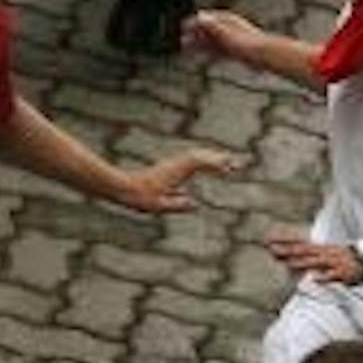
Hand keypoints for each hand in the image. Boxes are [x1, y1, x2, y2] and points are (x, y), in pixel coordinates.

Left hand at [115, 147, 237, 213]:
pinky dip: (203, 162)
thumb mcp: (161, 205)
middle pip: (201, 157)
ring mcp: (173, 165)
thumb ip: (178, 204)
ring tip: (228, 163)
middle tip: (237, 164)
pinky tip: (208, 166)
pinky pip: (191, 161)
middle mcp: (175, 165)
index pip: (199, 162)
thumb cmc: (141, 197)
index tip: (229, 166)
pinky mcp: (170, 169)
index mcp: (175, 171)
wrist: (124, 188)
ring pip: (196, 157)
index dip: (215, 163)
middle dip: (219, 159)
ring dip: (212, 159)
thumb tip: (195, 203)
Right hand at [182, 8, 264, 62]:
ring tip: (188, 52)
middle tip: (182, 41)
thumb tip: (199, 15)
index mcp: (227, 20)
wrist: (265, 55)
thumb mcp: (227, 32)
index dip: (193, 23)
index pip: (206, 18)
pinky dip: (209, 55)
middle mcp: (229, 29)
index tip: (183, 27)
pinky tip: (203, 60)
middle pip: (207, 30)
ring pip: (211, 42)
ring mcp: (232, 40)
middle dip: (194, 35)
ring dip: (199, 46)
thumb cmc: (248, 43)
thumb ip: (212, 25)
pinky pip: (218, 52)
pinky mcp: (235, 52)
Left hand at [266, 228, 362, 284]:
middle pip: (303, 251)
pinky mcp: (343, 273)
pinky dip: (322, 277)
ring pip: (315, 262)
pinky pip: (332, 276)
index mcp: (322, 248)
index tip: (268, 241)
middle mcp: (325, 253)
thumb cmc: (347, 257)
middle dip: (287, 251)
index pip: (299, 243)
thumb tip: (294, 260)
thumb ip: (313, 255)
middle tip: (271, 249)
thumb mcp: (328, 252)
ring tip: (287, 263)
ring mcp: (333, 263)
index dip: (284, 242)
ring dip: (301, 262)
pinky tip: (313, 278)